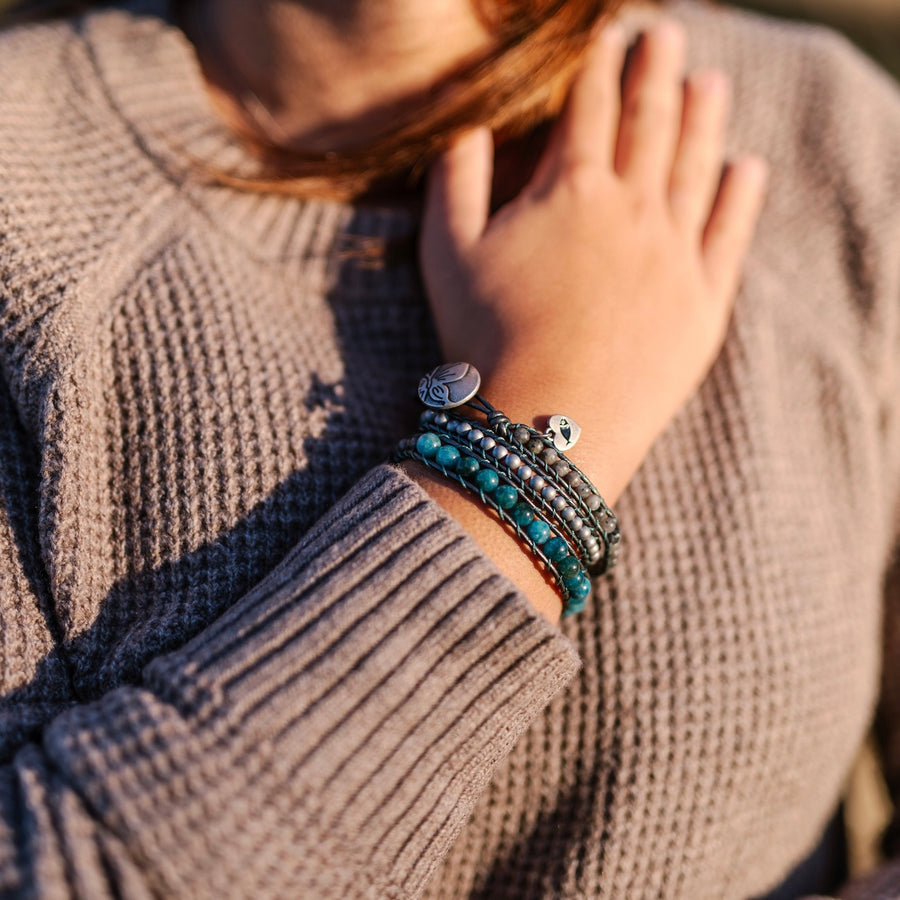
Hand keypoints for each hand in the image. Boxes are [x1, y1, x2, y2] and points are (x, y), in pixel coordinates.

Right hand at [420, 20, 767, 505]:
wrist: (546, 425)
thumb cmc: (484, 340)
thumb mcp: (445, 254)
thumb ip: (456, 180)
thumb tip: (469, 126)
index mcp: (568, 191)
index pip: (589, 109)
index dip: (599, 66)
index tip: (610, 35)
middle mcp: (632, 209)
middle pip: (651, 122)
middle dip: (657, 70)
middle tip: (669, 33)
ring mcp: (675, 254)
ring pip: (697, 167)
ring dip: (705, 117)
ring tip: (709, 81)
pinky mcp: (703, 302)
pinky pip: (729, 234)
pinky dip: (741, 195)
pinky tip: (746, 167)